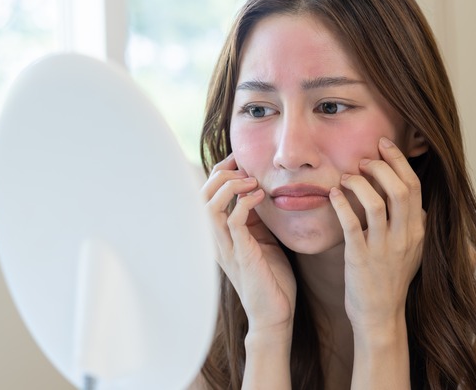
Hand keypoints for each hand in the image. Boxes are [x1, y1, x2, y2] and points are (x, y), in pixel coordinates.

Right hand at [202, 154, 296, 336]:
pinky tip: (259, 196)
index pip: (206, 195)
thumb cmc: (270, 279)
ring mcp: (225, 248)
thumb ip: (256, 219)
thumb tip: (259, 192)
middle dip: (220, 174)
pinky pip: (232, 222)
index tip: (239, 160)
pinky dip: (243, 203)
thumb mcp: (262, 241)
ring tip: (250, 180)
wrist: (275, 314)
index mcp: (219, 236)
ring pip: (209, 206)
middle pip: (200, 196)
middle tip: (244, 167)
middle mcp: (216, 240)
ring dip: (229, 187)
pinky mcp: (240, 255)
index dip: (219, 173)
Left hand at [329, 137, 424, 335]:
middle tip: (364, 160)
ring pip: (377, 203)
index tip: (384, 146)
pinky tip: (334, 194)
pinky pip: (351, 223)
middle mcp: (404, 237)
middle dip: (382, 166)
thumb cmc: (392, 279)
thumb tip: (411, 196)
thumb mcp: (413, 250)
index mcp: (418, 231)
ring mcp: (383, 248)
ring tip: (348, 177)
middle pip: (400, 189)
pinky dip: (341, 204)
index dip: (399, 161)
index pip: (414, 186)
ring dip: (360, 183)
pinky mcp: (360, 258)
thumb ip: (414, 223)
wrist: (380, 314)